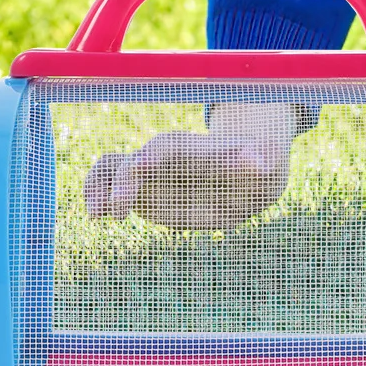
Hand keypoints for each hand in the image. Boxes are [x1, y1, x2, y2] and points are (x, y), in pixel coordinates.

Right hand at [83, 100, 296, 229]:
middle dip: (122, 181)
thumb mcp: (267, 161)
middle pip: (134, 161)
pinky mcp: (142, 192)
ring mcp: (151, 175)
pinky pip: (110, 188)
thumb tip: (260, 162)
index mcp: (194, 150)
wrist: (248, 175)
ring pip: (112, 168)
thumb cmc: (259, 164)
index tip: (142, 166)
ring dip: (99, 186)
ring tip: (98, 214)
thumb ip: (263, 157)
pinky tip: (98, 217)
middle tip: (119, 210)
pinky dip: (98, 197)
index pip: (168, 148)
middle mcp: (167, 160)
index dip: (154, 155)